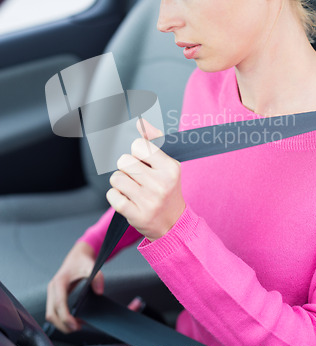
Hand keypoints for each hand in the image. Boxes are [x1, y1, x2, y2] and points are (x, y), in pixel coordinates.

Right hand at [46, 241, 103, 332]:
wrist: (76, 256)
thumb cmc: (82, 262)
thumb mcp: (91, 267)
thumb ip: (97, 277)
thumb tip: (99, 292)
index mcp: (59, 282)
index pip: (59, 304)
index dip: (66, 318)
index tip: (75, 325)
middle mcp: (52, 288)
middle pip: (51, 313)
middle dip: (63, 325)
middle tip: (78, 328)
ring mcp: (52, 293)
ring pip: (50, 314)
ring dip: (61, 324)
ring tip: (76, 326)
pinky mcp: (54, 296)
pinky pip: (53, 311)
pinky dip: (60, 319)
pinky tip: (72, 320)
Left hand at [107, 119, 185, 241]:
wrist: (173, 223)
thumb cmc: (167, 189)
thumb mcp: (167, 165)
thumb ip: (154, 142)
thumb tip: (141, 123)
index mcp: (170, 168)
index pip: (138, 145)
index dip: (137, 153)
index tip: (143, 162)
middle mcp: (160, 184)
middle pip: (124, 161)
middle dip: (127, 168)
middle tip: (137, 177)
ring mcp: (148, 201)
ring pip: (116, 177)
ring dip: (120, 182)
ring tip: (132, 188)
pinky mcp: (136, 214)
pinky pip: (112, 195)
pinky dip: (115, 196)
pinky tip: (127, 199)